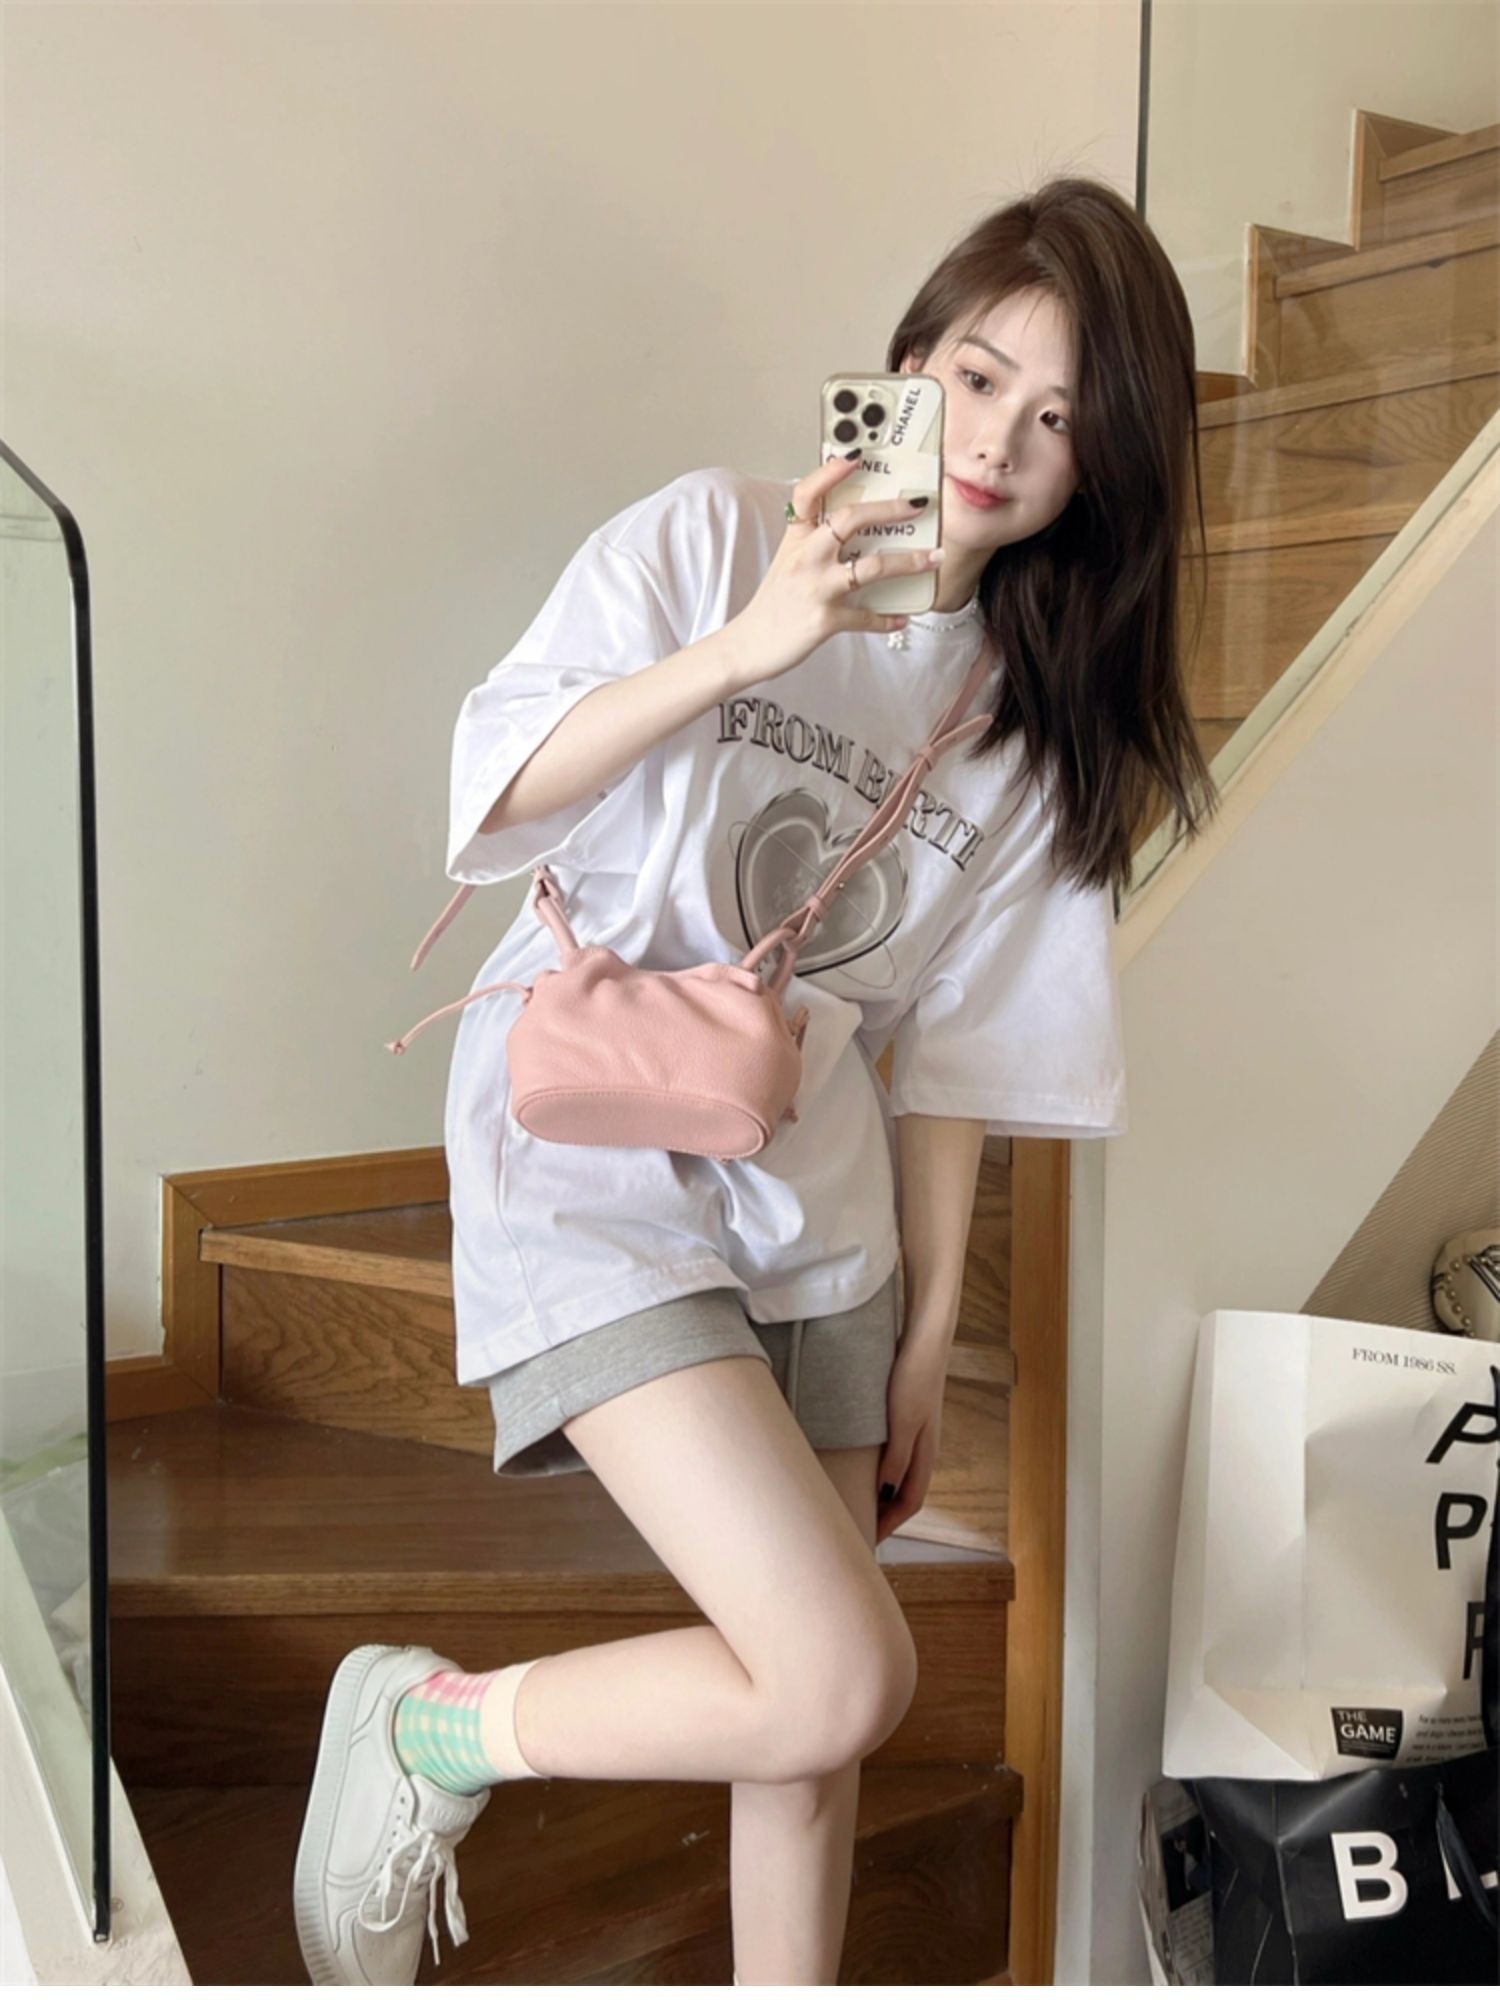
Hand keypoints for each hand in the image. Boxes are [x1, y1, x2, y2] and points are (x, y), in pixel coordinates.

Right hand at [729, 454, 942, 683]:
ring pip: (871, 567)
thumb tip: (855, 527)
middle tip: (918, 505)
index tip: (857, 456)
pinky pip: (867, 616)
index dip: (831, 472)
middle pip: (851, 519)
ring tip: (934, 558)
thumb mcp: (788, 561)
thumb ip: (814, 541)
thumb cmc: (773, 603)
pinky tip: (902, 618)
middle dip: (890, 509)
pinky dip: (887, 619)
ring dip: (909, 562)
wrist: (750, 644)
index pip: (808, 494)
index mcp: (797, 539)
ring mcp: (817, 587)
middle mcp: (807, 557)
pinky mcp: (825, 619)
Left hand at [874, 1334, 948, 1541]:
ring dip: (883, 1494)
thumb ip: (896, 1458)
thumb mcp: (902, 1421)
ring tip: (858, 1502)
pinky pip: (896, 1456)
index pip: (910, 1503)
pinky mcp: (908, 1418)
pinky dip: (882, 1470)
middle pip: (906, 1494)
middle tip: (860, 1527)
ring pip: (901, 1475)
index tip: (868, 1541)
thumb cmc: (914, 1379)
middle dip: (886, 1515)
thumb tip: (885, 1494)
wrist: (925, 1341)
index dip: (890, 1524)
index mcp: (926, 1454)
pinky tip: (865, 1465)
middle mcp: (925, 1449)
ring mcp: (918, 1434)